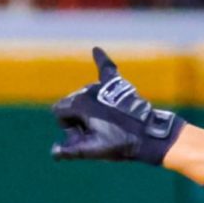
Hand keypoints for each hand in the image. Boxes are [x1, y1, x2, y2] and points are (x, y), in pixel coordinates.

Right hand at [51, 47, 181, 163]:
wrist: (149, 135)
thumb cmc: (120, 143)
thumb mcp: (92, 150)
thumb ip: (70, 150)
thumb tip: (54, 152)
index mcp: (80, 103)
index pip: (58, 111)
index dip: (67, 127)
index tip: (83, 137)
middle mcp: (89, 89)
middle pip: (71, 103)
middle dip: (78, 119)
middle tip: (97, 134)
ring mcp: (104, 86)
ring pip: (85, 95)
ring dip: (90, 109)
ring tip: (108, 124)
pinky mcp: (118, 86)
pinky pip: (107, 69)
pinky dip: (101, 60)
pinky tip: (96, 50)